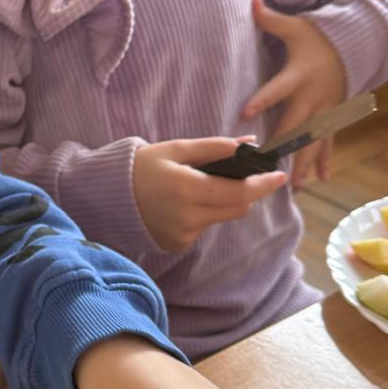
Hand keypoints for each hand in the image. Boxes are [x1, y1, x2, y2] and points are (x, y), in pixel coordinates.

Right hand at [133, 137, 287, 251]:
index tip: (279, 176)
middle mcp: (187, 216)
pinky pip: (204, 228)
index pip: (238, 192)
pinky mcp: (177, 244)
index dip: (262, 185)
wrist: (107, 195)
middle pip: (237, 208)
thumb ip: (215, 147)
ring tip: (198, 187)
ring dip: (221, 202)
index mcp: (187, 188)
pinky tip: (181, 205)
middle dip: (246, 192)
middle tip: (243, 176)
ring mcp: (182, 234)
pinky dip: (202, 214)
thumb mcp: (177, 149)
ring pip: (221, 218)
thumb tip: (249, 143)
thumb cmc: (143, 166)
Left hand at [244, 0, 346, 185]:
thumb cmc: (315, 38)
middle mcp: (313, 96)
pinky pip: (329, 142)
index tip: (244, 113)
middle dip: (284, 146)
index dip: (262, 99)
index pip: (277, 88)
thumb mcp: (295, 27)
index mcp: (299, 75)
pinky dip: (325, 160)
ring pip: (314, 140)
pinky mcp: (333, 117)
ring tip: (296, 185)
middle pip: (297, 124)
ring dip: (304, 162)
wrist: (351, 47)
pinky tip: (321, 179)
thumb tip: (251, 0)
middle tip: (267, 165)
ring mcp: (326, 110)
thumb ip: (270, 19)